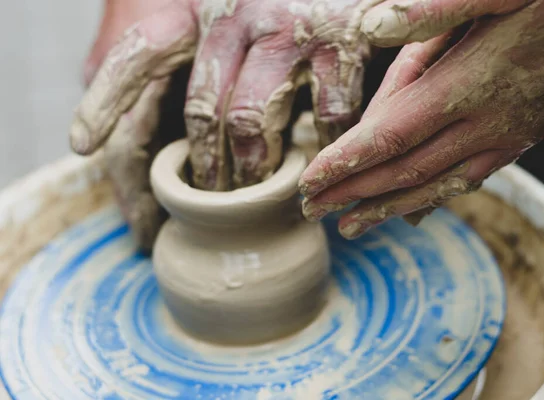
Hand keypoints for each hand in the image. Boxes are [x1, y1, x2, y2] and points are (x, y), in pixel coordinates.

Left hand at [71, 0, 374, 248]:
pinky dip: (319, 147)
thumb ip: (196, 57)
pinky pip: (321, 116)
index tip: (83, 143)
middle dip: (208, 167)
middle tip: (216, 199)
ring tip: (261, 192)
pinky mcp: (340, 43)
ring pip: (253, 121)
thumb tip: (145, 117)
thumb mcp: (230, 20)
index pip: (140, 54)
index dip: (107, 99)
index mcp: (201, 12)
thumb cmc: (285, 8)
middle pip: (202, 111)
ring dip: (256, 169)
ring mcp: (288, 29)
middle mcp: (237, 15)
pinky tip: (318, 159)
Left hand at [300, 0, 543, 238]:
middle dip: (353, 193)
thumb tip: (374, 23)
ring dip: (388, 210)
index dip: (346, 163)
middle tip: (313, 210)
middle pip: (403, 172)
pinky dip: (433, 200)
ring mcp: (504, 139)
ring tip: (351, 225)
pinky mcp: (519, 141)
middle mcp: (484, 123)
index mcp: (467, 84)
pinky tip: (413, 213)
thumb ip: (434, 10)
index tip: (310, 183)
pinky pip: (467, 181)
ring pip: (435, 187)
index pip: (389, 136)